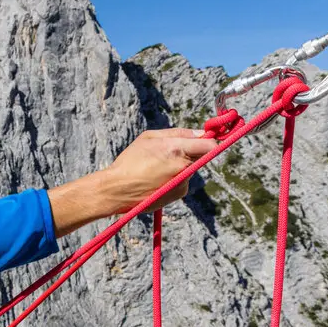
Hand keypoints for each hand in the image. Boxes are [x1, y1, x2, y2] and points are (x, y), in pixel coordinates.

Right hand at [99, 128, 216, 214]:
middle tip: (172, 152)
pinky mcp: (179, 193)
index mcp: (175, 149)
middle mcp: (183, 167)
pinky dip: (175, 177)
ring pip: (190, 168)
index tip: (206, 139)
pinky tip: (157, 179)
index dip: (210, 141)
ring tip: (157, 168)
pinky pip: (183, 180)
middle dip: (192, 152)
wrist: (117, 190)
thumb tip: (200, 133)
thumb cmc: (130, 161)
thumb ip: (177, 133)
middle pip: (201, 156)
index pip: (209, 145)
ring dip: (181, 165)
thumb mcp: (149, 138)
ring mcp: (183, 182)